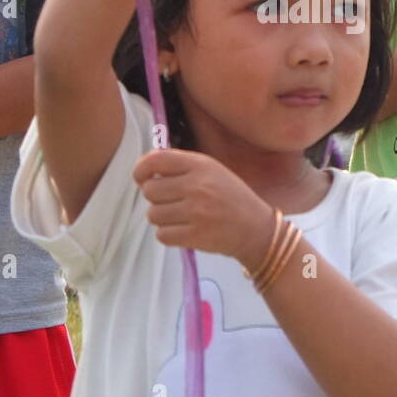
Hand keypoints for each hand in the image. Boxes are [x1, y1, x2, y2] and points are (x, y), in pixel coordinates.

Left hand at [132, 148, 275, 267]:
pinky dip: (168, 235)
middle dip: (155, 198)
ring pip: (153, 214)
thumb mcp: (212, 170)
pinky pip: (162, 235)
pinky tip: (183, 230)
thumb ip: (181, 166)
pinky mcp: (195, 236)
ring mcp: (196, 212)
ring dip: (162, 217)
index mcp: (200, 165)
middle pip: (150, 190)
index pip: (155, 160)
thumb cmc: (230, 197)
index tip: (141, 178)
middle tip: (171, 202)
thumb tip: (145, 171)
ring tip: (180, 217)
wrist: (255, 228)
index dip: (141, 169)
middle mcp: (197, 186)